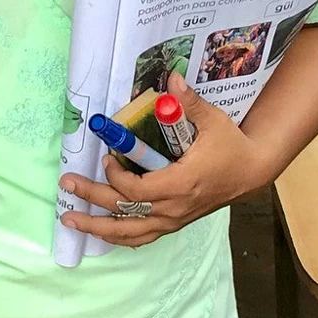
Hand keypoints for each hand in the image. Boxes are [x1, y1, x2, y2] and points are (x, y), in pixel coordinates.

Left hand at [58, 76, 269, 248]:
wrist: (250, 172)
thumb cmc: (230, 146)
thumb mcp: (212, 121)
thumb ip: (189, 103)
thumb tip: (171, 80)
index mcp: (181, 184)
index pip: (137, 190)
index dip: (116, 176)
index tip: (107, 158)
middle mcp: (174, 208)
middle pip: (124, 211)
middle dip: (92, 198)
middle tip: (67, 184)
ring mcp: (174, 220)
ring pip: (130, 233)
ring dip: (98, 227)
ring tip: (70, 219)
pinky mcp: (174, 223)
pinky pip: (142, 237)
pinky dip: (120, 237)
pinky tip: (102, 232)